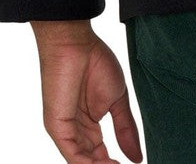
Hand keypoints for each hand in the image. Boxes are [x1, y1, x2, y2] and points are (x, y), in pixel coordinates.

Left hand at [31, 19, 142, 163]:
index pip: (99, 154)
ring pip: (81, 161)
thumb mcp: (118, 99)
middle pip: (90, 160)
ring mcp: (66, 130)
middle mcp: (76, 131)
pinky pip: (71, 154)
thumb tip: (138, 157)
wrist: (75, 43)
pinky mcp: (57, 127)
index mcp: (88, 124)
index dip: (113, 163)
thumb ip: (126, 128)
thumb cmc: (95, 62)